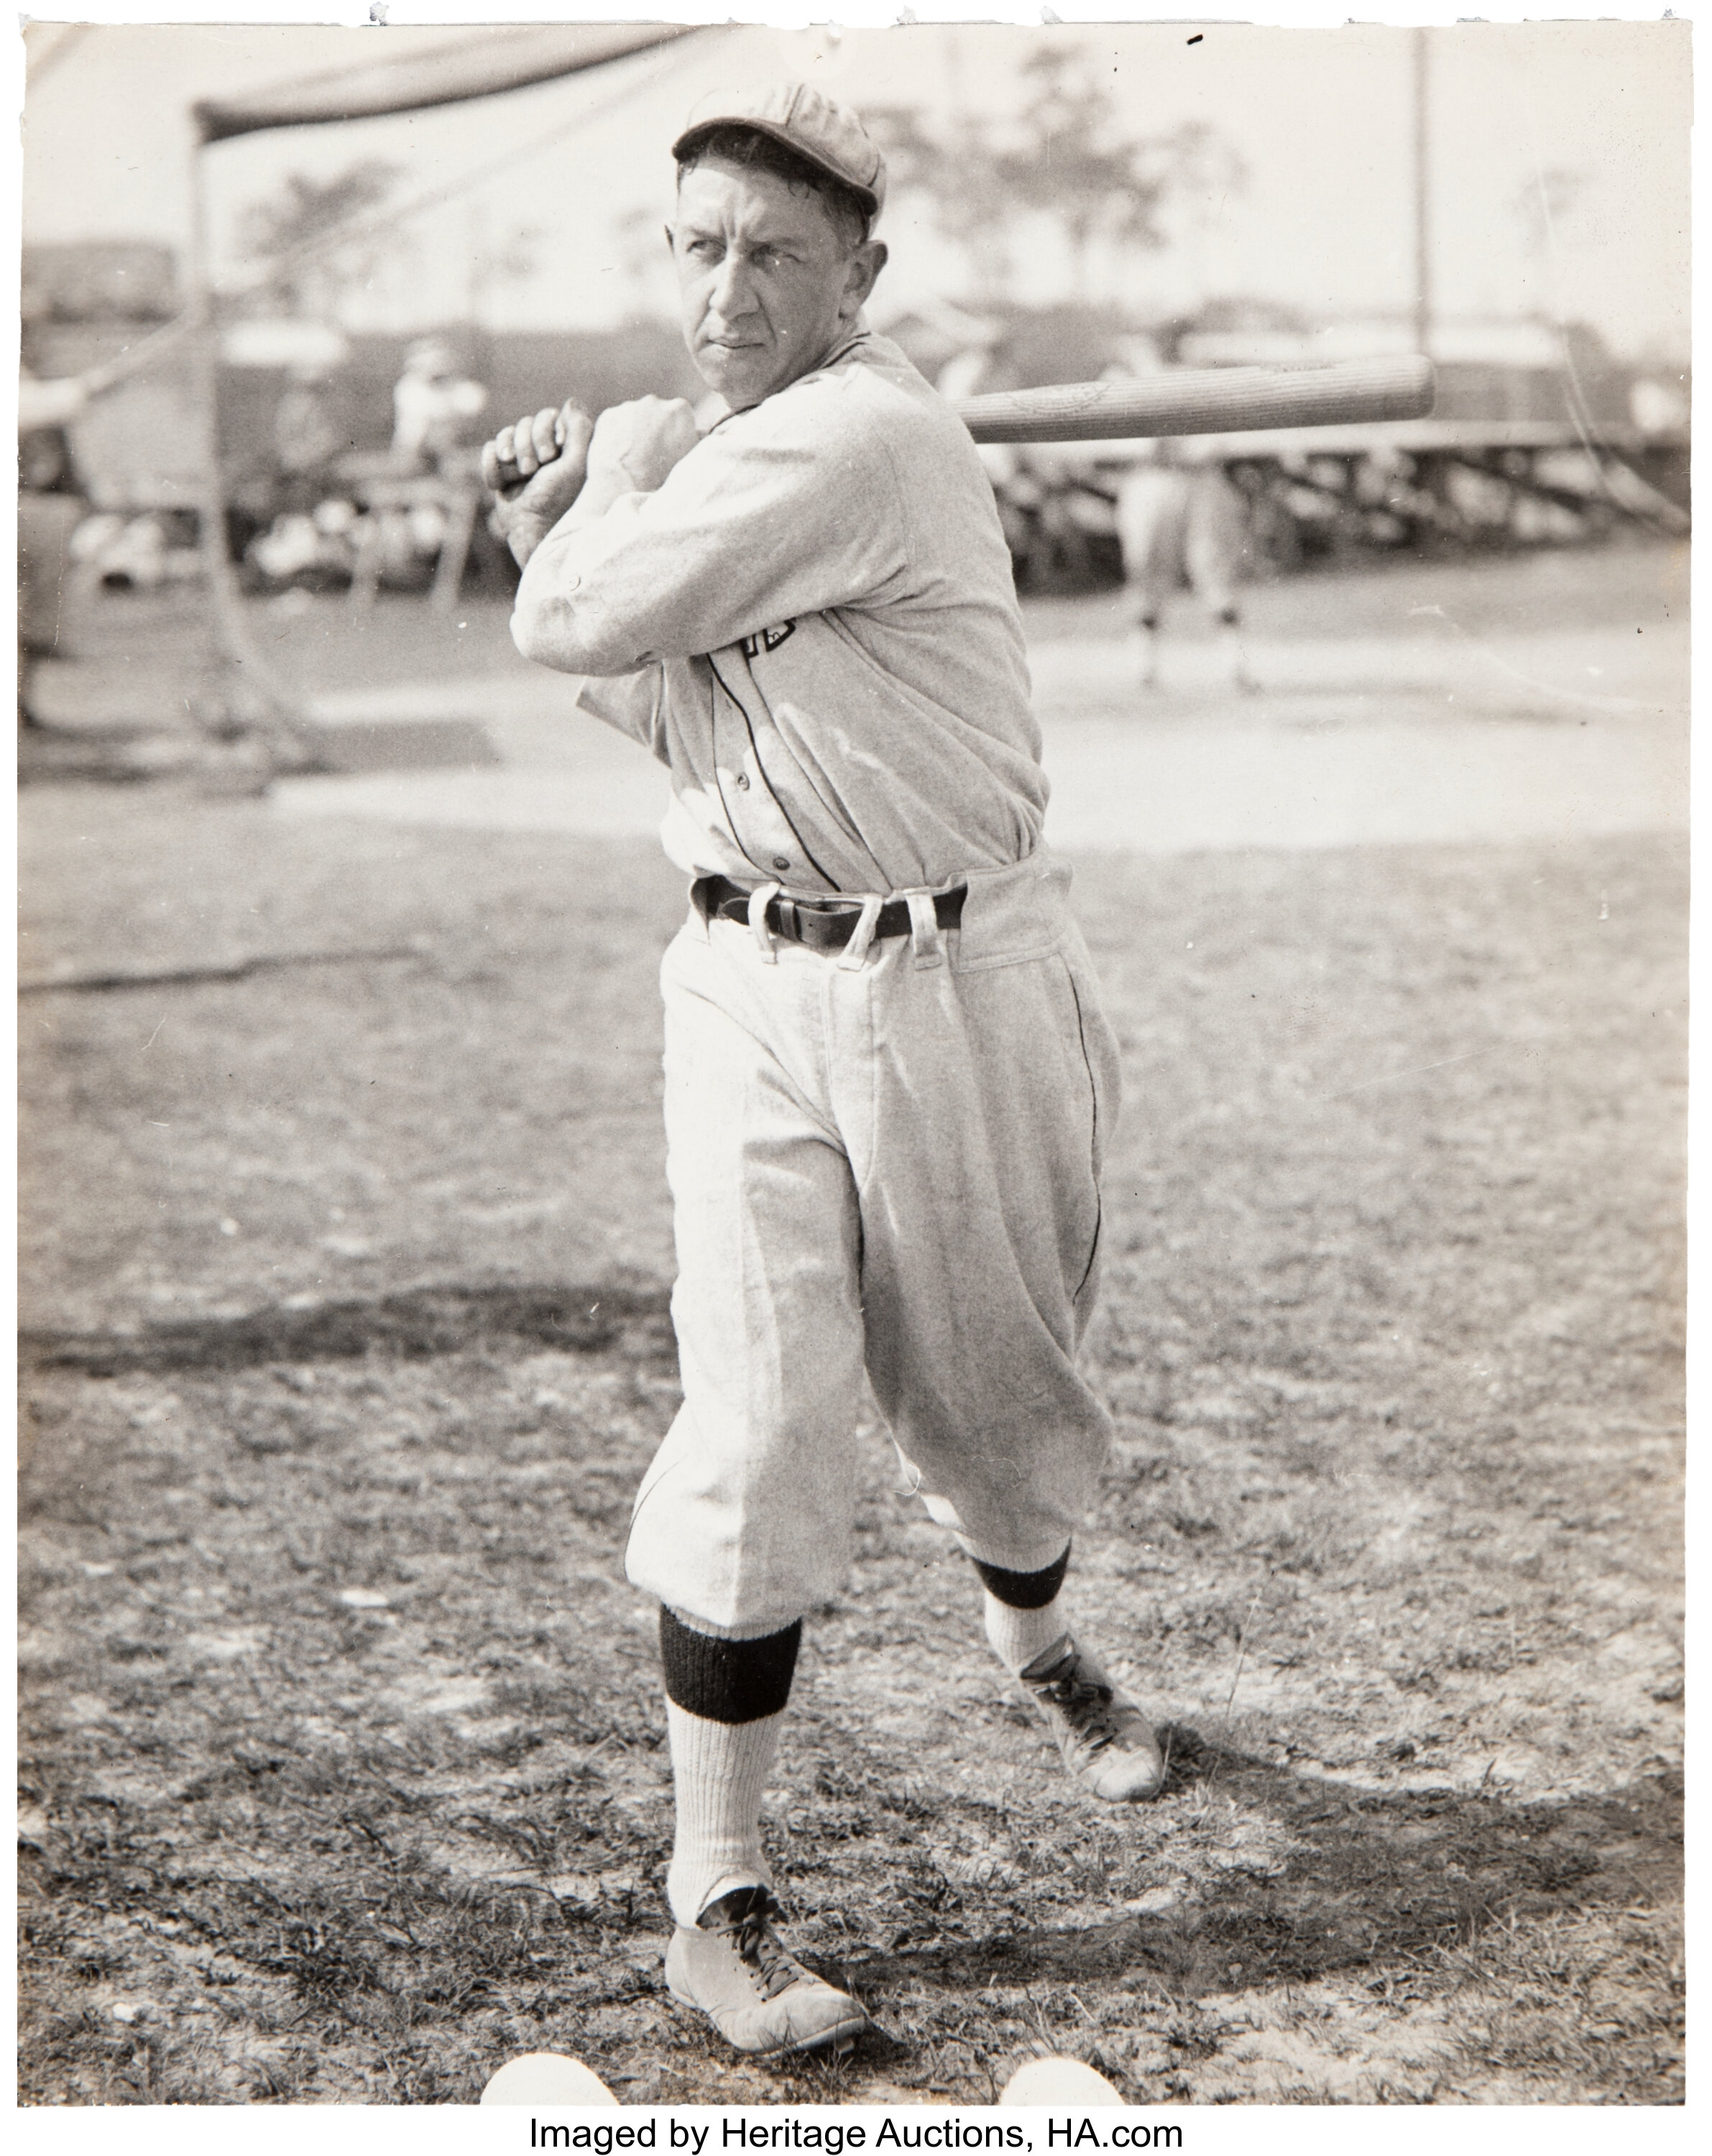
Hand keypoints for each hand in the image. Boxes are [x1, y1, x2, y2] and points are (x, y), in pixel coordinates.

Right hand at [480, 401, 593, 539]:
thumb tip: (571, 401)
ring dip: (510, 453)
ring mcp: (521, 460)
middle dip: (527, 445)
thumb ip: (579, 430)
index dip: (545, 432)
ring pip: (506, 434)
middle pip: (525, 423)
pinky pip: (488, 450)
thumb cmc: (560, 500)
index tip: (551, 455)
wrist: (533, 530)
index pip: (547, 417)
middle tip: (533, 470)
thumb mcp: (576, 464)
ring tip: (520, 475)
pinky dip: (492, 465)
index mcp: (563, 447)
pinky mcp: (502, 471)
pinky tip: (499, 484)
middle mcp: (542, 450)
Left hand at [585, 395, 699, 495]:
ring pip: (634, 417)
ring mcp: (629, 407)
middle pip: (656, 413)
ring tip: (634, 458)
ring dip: (635, 431)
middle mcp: (654, 401)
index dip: (676, 433)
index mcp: (680, 409)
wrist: (626, 489)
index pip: (680, 416)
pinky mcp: (609, 415)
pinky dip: (617, 435)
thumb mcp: (690, 460)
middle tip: (652, 455)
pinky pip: (615, 422)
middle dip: (655, 428)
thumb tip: (699, 433)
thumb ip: (696, 441)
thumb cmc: (663, 479)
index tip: (671, 448)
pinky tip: (619, 454)